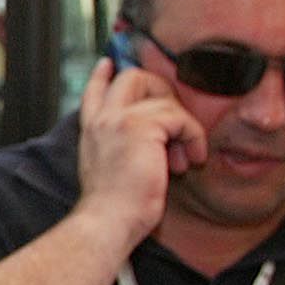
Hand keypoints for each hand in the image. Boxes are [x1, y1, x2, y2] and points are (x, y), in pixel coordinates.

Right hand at [71, 57, 206, 255]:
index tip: (109, 64)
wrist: (107, 221)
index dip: (103, 75)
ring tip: (185, 155)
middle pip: (131, 77)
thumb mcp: (111, 170)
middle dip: (161, 90)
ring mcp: (118, 120)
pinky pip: (180, 118)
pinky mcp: (141, 127)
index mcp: (91, 131)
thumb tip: (153, 139)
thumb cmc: (113, 208)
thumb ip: (121, 147)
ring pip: (162, 96)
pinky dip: (193, 137)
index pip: (94, 92)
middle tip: (175, 119)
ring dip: (184, 125)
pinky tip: (191, 160)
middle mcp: (101, 120)